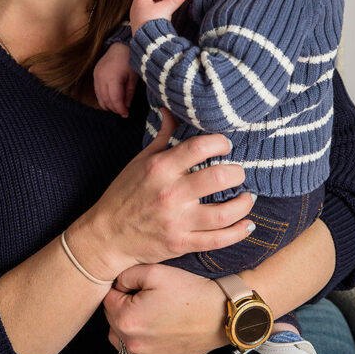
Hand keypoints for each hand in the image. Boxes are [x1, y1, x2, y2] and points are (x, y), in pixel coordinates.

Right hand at [67, 110, 254, 280]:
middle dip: (237, 172)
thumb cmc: (123, 195)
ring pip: (223, 213)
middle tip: (239, 172)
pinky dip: (238, 232)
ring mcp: (177, 221)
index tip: (226, 144)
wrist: (106, 235)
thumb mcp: (139, 162)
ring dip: (243, 203)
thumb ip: (161, 137)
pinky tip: (247, 224)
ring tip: (247, 197)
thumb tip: (170, 110)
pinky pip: (218, 240)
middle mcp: (170, 193)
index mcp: (160, 169)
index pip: (198, 147)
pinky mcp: (181, 243)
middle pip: (218, 178)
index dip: (219, 142)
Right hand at [94, 43, 137, 117]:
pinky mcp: (94, 74)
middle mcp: (102, 78)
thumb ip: (129, 92)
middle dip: (114, 108)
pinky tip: (110, 100)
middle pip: (106, 100)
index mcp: (113, 78)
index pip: (115, 99)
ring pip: (99, 97)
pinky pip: (97, 91)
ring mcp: (96, 76)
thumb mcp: (133, 77)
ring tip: (116, 108)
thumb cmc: (129, 60)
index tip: (126, 114)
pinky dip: (102, 98)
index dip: (120, 109)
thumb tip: (127, 106)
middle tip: (122, 112)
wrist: (119, 45)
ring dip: (107, 105)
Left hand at [104, 263, 227, 353]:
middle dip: (122, 306)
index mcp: (127, 317)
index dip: (121, 288)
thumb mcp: (155, 271)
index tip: (136, 286)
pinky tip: (138, 343)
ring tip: (146, 316)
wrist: (220, 314)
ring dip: (125, 328)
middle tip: (144, 298)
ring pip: (118, 341)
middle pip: (111, 320)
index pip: (108, 298)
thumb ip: (126, 275)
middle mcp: (132, 342)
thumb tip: (115, 285)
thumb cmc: (190, 291)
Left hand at [130, 0, 189, 34]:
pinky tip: (167, 12)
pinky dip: (160, 7)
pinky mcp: (142, 21)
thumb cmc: (152, 26)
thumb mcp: (166, 9)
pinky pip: (151, 9)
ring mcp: (139, 13)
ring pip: (152, 1)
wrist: (147, 43)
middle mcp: (138, 5)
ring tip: (173, 4)